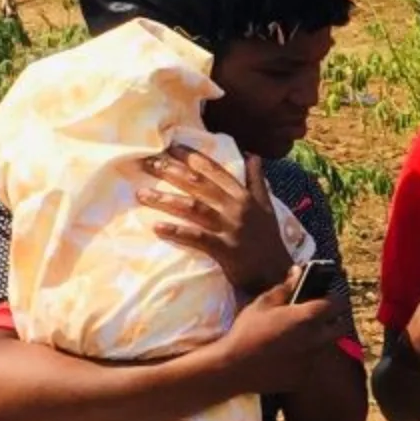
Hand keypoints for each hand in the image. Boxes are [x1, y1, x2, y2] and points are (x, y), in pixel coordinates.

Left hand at [138, 145, 293, 294]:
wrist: (277, 274)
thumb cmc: (268, 240)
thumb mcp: (266, 206)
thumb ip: (256, 180)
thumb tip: (252, 154)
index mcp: (244, 196)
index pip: (215, 170)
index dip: (192, 157)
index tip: (170, 147)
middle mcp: (236, 207)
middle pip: (199, 184)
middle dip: (172, 172)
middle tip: (147, 164)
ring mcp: (230, 228)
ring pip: (193, 208)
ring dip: (166, 199)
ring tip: (142, 194)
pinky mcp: (225, 250)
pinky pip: (196, 238)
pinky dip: (176, 232)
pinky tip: (157, 227)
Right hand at [210, 273, 349, 395]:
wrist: (235, 367)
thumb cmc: (247, 331)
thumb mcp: (264, 303)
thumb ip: (285, 287)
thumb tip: (298, 272)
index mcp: (307, 317)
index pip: (337, 304)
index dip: (334, 299)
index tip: (326, 298)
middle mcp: (315, 339)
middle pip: (340, 328)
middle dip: (334, 320)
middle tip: (318, 317)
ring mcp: (311, 359)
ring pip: (325, 346)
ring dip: (319, 339)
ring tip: (298, 335)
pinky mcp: (304, 376)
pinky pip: (311, 363)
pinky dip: (305, 357)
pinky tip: (287, 354)